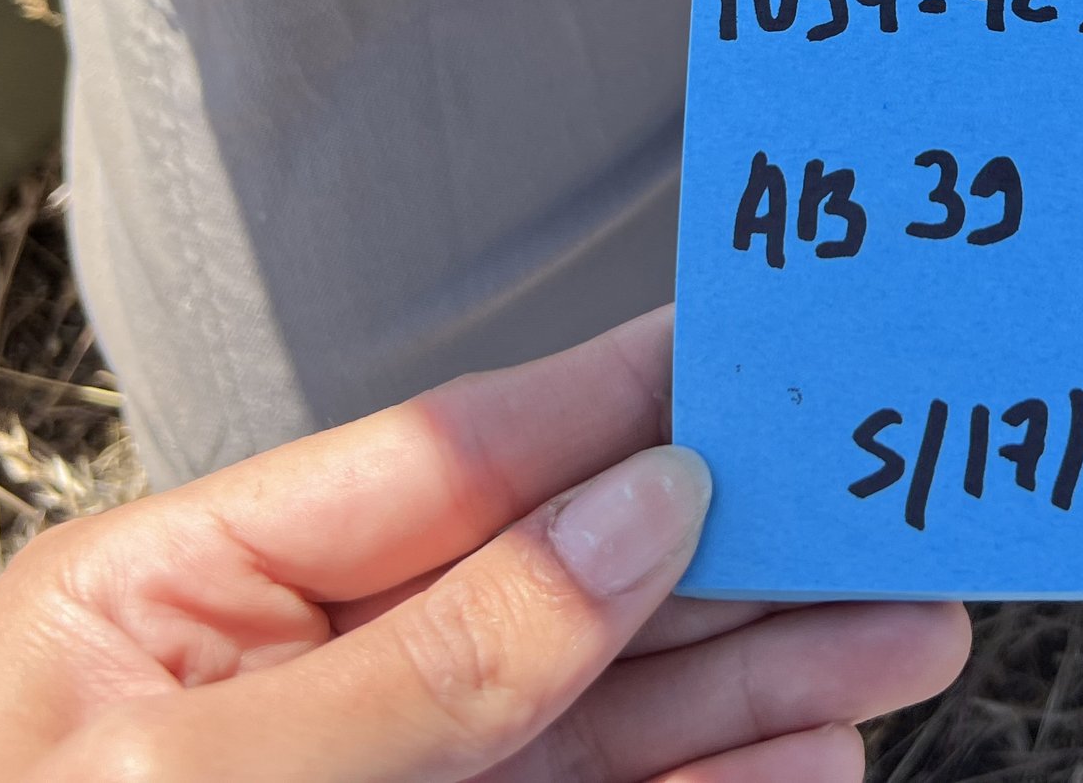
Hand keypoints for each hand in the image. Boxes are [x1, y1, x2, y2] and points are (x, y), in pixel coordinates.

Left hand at [0, 309, 967, 782]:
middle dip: (728, 552)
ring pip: (596, 708)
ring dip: (755, 678)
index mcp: (183, 589)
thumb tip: (636, 509)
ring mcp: (366, 781)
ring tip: (899, 640)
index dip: (610, 399)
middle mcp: (289, 674)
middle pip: (552, 582)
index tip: (746, 343)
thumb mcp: (206, 782)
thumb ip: (435, 654)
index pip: (445, 458)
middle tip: (885, 516)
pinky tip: (806, 762)